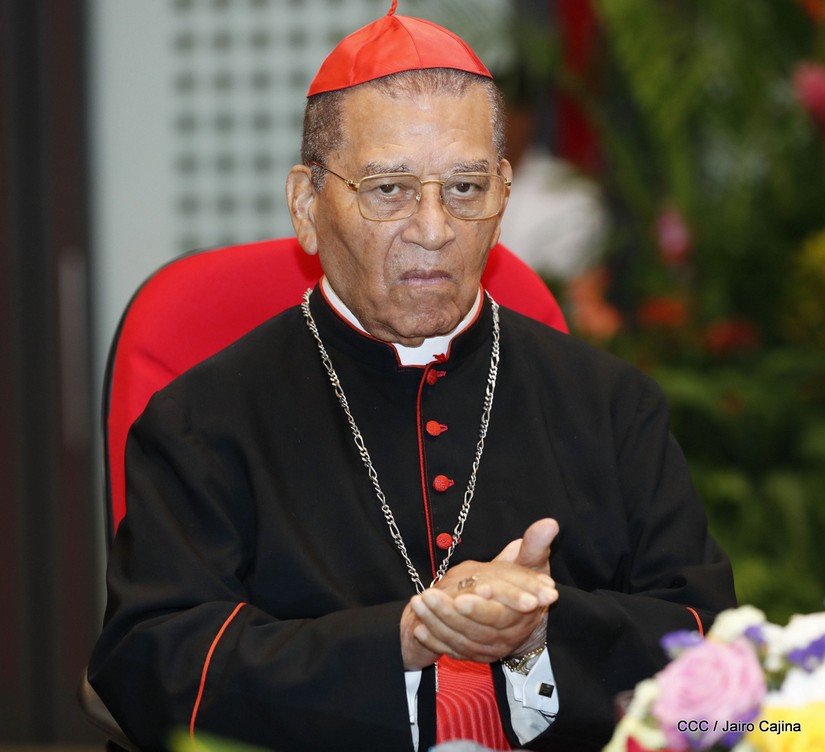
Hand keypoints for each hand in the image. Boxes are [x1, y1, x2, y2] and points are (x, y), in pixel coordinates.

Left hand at [400, 519, 558, 667]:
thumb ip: (535, 546)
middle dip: (449, 613)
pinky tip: (419, 627)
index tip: (461, 597)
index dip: (481, 608)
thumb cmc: (528, 584)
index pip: (500, 615)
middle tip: (428, 595)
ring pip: (460, 641)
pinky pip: (452, 651)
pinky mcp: (474, 655)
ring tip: (418, 602)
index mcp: (521, 616)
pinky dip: (435, 641)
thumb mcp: (534, 564)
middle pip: (476, 630)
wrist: (523, 615)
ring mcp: (489, 649)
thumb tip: (550, 522)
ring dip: (436, 623)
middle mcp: (505, 637)